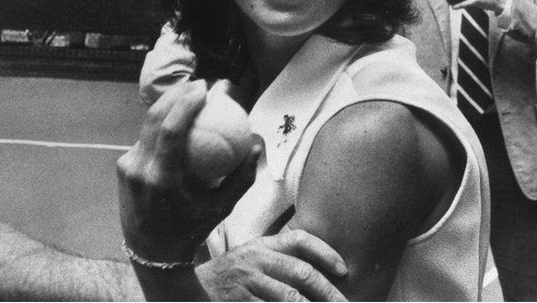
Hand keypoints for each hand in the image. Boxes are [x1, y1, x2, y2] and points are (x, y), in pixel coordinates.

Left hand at [117, 80, 261, 262]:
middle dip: (176, 93)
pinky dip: (161, 126)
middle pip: (154, 119)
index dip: (184, 104)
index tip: (203, 88)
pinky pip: (145, 140)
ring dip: (167, 106)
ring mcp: (127, 168)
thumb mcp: (222, 208)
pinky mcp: (122, 167)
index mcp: (162, 180)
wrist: (152, 252)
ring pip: (147, 126)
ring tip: (189, 94)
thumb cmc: (193, 228)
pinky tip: (177, 117)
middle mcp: (140, 170)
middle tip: (199, 84)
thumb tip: (257, 144)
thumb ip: (242, 177)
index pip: (170, 131)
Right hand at [197, 230, 347, 300]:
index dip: (325, 252)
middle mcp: (257, 259)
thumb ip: (280, 260)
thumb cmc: (231, 277)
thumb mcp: (253, 259)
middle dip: (329, 292)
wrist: (193, 290)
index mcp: (263, 245)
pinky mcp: (240, 302)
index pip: (299, 239)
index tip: (343, 269)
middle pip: (302, 272)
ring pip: (290, 298)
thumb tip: (319, 273)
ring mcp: (247, 282)